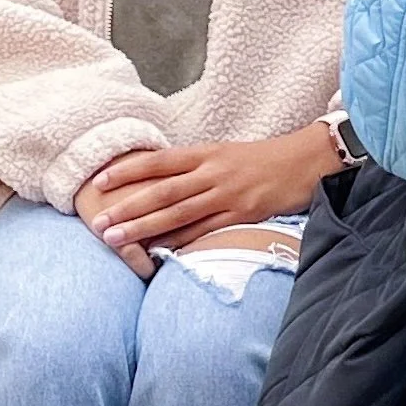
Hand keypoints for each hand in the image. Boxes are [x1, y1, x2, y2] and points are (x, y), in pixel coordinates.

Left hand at [77, 131, 339, 259]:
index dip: (128, 170)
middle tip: (99, 222)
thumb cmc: (263, 159)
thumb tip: (158, 180)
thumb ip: (195, 166)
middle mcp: (213, 172)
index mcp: (207, 153)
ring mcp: (228, 194)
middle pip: (162, 191)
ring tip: (116, 240)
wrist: (307, 160)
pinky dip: (180, 242)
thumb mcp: (226, 153)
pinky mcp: (243, 214)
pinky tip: (159, 253)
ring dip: (144, 228)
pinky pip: (205, 231)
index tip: (99, 180)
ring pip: (178, 213)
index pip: (159, 161)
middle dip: (128, 207)